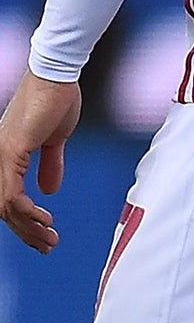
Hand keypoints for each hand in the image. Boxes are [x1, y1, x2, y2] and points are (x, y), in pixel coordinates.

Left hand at [0, 72, 82, 252]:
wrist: (58, 76)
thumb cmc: (57, 100)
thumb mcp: (56, 139)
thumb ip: (51, 164)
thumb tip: (50, 189)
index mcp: (7, 157)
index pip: (8, 200)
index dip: (25, 221)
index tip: (45, 234)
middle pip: (4, 210)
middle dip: (27, 233)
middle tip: (47, 246)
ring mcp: (0, 157)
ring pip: (5, 208)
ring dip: (28, 228)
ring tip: (49, 239)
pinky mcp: (9, 153)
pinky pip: (10, 195)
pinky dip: (26, 212)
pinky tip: (44, 219)